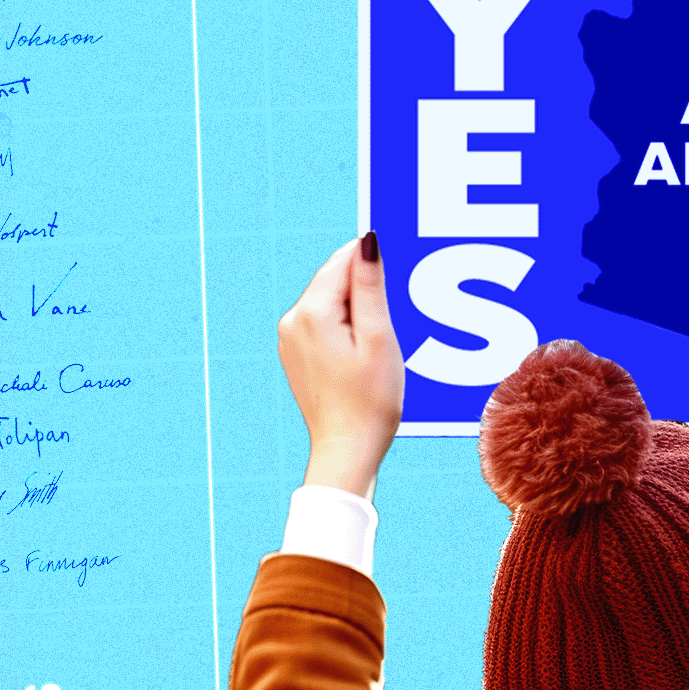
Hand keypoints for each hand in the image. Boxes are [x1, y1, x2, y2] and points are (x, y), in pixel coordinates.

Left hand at [277, 233, 402, 498]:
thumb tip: (367, 243)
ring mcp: (290, 339)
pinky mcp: (296, 355)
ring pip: (329, 302)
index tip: (398, 267)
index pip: (343, 262)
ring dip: (357, 306)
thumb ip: (371, 287)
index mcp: (312, 313)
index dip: (372, 260)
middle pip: (333, 280)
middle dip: (365, 285)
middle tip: (396, 309)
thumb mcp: (379, 338)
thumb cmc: (371, 399)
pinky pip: (323, 323)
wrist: (347, 447)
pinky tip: (366, 348)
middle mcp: (292, 321)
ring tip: (384, 335)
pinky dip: (346, 325)